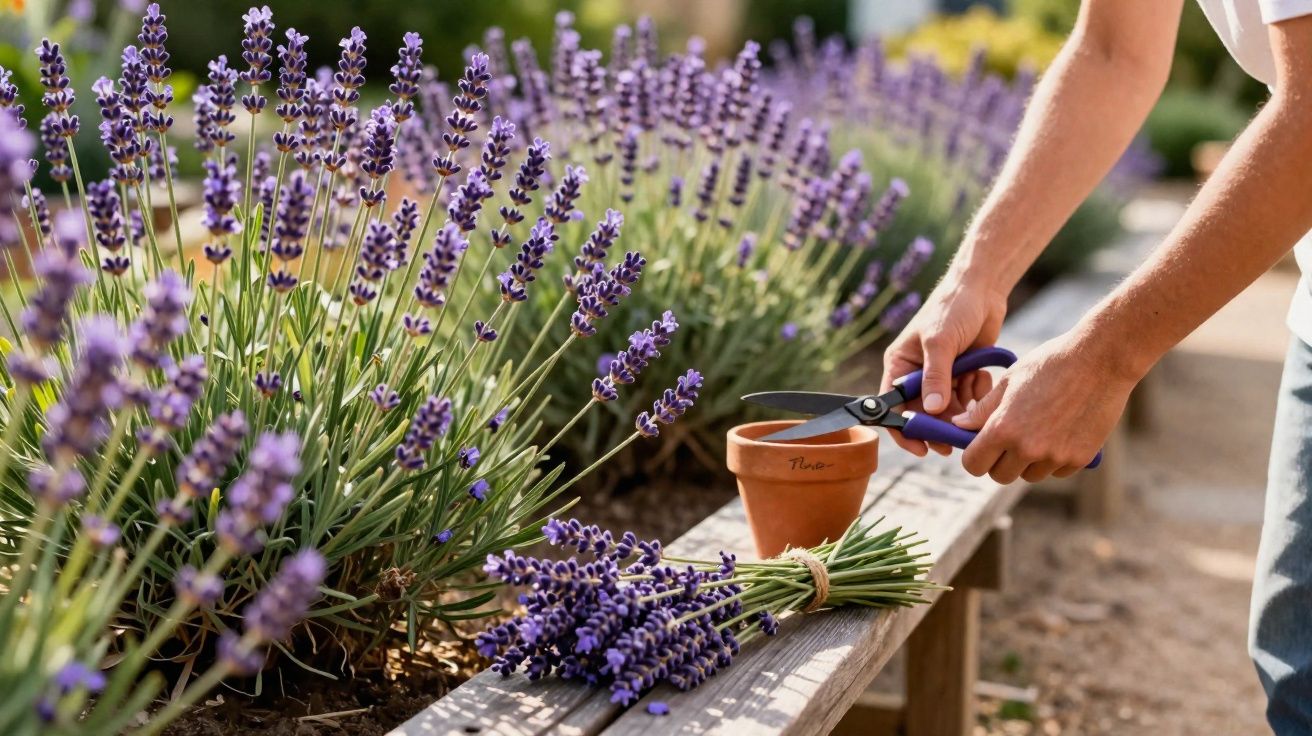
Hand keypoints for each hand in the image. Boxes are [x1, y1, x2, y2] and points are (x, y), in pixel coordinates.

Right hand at [881, 275, 1007, 456]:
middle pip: (924, 413)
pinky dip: (976, 395)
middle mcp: (918, 373)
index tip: (921, 448)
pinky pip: (967, 397)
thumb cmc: (952, 307)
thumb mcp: (940, 342)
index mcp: (900, 364)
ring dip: (963, 410)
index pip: (893, 406)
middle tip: (956, 439)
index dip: (904, 430)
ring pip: (948, 409)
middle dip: (940, 425)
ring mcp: (942, 374)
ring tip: (975, 402)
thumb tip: (929, 411)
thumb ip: (935, 377)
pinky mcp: (963, 373)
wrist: (983, 288)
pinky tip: (982, 378)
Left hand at [951, 332, 1135, 482]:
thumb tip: (959, 426)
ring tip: (1038, 429)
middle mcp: (1028, 449)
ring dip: (1027, 461)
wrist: (1101, 359)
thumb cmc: (1050, 363)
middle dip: (999, 461)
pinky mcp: (1080, 458)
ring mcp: (1056, 456)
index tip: (981, 444)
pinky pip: (1056, 471)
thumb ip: (983, 410)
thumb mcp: (1009, 381)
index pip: (973, 465)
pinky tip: (1061, 430)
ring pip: (1029, 475)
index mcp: (1003, 429)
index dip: (974, 456)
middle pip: (1000, 476)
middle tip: (1009, 437)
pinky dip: (1054, 459)